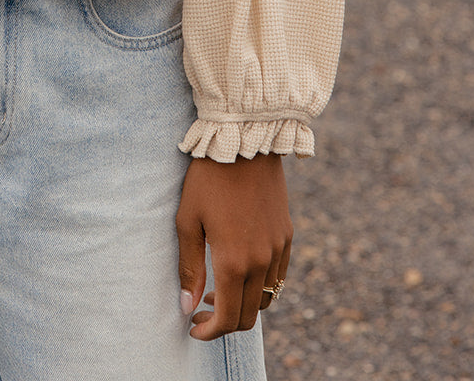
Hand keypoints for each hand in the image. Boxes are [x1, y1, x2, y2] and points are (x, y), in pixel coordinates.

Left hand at [176, 153, 291, 339]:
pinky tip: (240, 270)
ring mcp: (277, 249)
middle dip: (224, 322)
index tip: (193, 326)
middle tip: (200, 308)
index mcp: (234, 261)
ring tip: (217, 288)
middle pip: (248, 316)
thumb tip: (186, 306)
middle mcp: (261, 261)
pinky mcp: (286, 236)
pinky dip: (260, 286)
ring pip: (265, 298)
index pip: (227, 318)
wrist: (243, 143)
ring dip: (242, 303)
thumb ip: (189, 267)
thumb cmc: (208, 179)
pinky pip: (278, 276)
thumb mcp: (188, 220)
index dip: (209, 331)